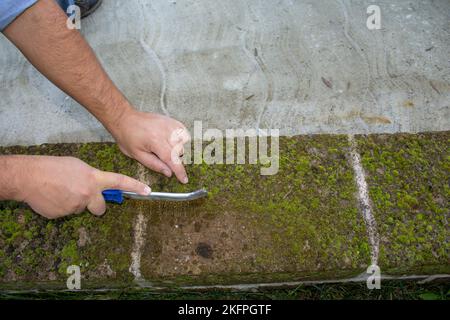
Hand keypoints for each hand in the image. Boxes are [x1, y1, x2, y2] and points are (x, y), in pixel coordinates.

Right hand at [14, 156, 150, 218]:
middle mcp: (88, 194)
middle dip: (96, 206)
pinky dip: (61, 207)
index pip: (119, 182)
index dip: (135, 186)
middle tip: (84, 196)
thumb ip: (92, 178)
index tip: (148, 191)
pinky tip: (53, 197)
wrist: (29, 177)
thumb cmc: (53, 167)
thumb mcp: (78, 167)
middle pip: (101, 208)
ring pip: (80, 209)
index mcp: (93, 179)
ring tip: (60, 191)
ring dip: (74, 203)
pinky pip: (66, 213)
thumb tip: (97, 187)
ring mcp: (76, 206)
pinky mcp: (63, 215)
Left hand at [111, 110, 190, 183]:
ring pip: (183, 142)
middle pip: (180, 152)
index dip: (180, 171)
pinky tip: (171, 140)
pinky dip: (180, 138)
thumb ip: (154, 165)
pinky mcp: (171, 121)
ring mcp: (169, 124)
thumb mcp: (137, 155)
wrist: (125, 119)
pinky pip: (183, 132)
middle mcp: (165, 132)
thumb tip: (169, 173)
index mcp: (155, 141)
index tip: (184, 179)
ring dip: (177, 148)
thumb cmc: (127, 136)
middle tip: (161, 157)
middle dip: (174, 159)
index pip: (172, 159)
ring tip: (164, 147)